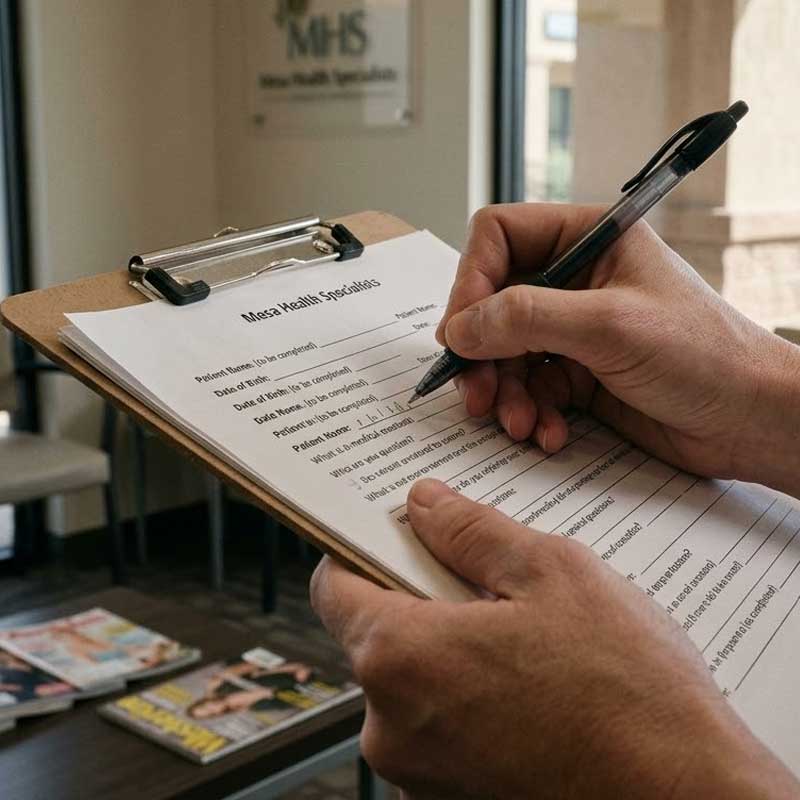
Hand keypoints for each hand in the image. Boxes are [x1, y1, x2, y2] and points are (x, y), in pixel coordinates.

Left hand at [311, 479, 798, 798]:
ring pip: (412, 678)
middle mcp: (391, 725)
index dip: (360, 550)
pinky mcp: (452, 796)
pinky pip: (440, 722)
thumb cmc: (628, 693)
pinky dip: (469, 693)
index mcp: (401, 657)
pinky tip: (531, 683)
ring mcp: (420, 771)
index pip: (334, 586)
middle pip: (375, 632)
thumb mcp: (552, 574)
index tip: (397, 535)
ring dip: (452, 647)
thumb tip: (425, 503)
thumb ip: (471, 531)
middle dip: (421, 598)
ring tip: (525, 635)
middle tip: (488, 578)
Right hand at [437, 204, 799, 496]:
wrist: (750, 420)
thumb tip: (459, 328)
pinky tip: (550, 433)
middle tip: (475, 393)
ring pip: (504, 352)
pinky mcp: (577, 373)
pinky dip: (530, 413)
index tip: (460, 332)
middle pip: (493, 302)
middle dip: (482, 353)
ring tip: (519, 423)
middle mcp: (576, 279)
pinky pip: (528, 389)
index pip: (499, 237)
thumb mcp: (610, 327)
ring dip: (504, 393)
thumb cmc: (705, 355)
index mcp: (589, 238)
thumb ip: (527, 318)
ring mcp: (574, 329)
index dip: (472, 281)